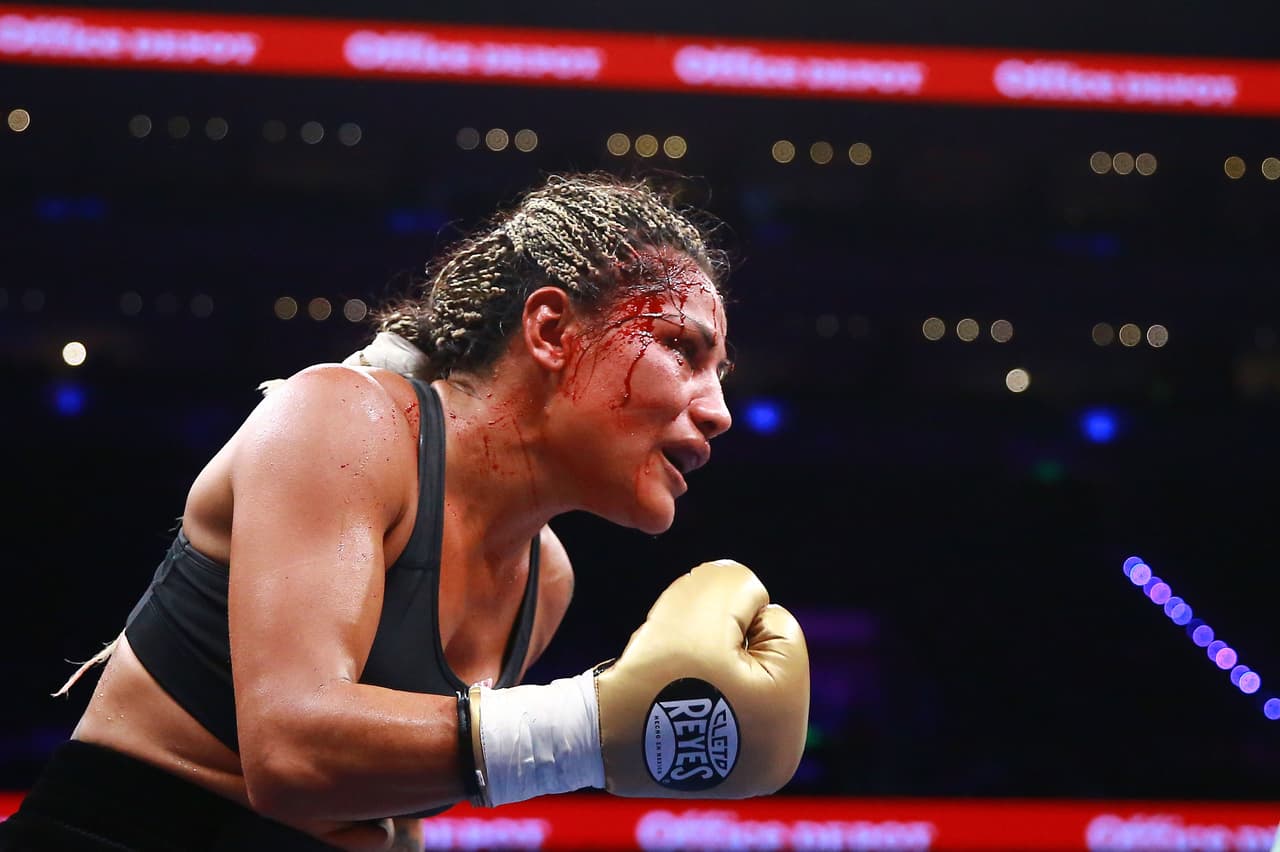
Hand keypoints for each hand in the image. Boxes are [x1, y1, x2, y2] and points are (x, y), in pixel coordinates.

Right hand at [468, 560, 809, 804]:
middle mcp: (780, 757)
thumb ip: (739, 583)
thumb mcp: (704, 602)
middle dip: (722, 645)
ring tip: (669, 685)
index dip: (732, 617)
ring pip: (736, 680)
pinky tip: (665, 707)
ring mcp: (749, 772)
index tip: (694, 646)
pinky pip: (715, 710)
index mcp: (788, 717)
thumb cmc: (655, 672)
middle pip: (760, 657)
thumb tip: (750, 594)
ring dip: (703, 668)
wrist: (592, 736)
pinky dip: (690, 698)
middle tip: (680, 666)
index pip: (779, 626)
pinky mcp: (716, 776)